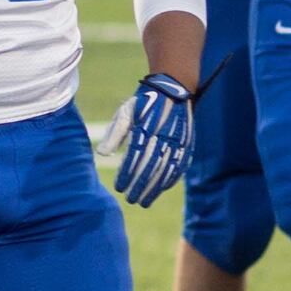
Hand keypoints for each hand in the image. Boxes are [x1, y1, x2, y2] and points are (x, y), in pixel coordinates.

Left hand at [104, 74, 191, 205]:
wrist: (174, 89)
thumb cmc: (144, 104)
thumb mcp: (126, 113)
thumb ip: (114, 134)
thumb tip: (102, 154)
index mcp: (146, 128)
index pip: (135, 157)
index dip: (127, 175)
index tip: (119, 188)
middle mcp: (163, 136)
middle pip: (150, 168)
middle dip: (140, 187)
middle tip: (130, 200)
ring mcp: (178, 141)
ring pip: (166, 171)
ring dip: (154, 189)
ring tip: (144, 201)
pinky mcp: (188, 144)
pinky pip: (180, 166)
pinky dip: (170, 180)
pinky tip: (162, 189)